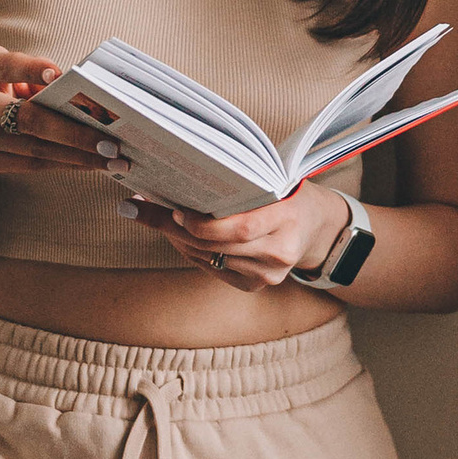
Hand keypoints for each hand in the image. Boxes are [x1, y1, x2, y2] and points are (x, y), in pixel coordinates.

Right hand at [0, 47, 108, 178]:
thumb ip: (34, 75)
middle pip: (28, 121)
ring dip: (77, 158)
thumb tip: (82, 99)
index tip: (58, 74)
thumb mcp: (3, 67)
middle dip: (75, 135)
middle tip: (112, 144)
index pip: (7, 67)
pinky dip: (60, 164)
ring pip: (33, 151)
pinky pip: (26, 166)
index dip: (31, 69)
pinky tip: (87, 165)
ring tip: (112, 162)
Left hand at [123, 181, 347, 291]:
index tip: (175, 210)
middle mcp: (278, 253)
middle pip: (216, 245)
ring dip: (175, 238)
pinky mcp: (254, 286)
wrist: (317, 229)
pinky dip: (189, 251)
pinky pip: (211, 268)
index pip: (241, 229)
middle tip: (140, 209)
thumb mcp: (278, 180)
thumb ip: (244, 181)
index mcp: (287, 221)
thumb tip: (186, 173)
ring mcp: (267, 275)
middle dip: (172, 227)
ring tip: (149, 215)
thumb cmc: (290, 195)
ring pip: (207, 258)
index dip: (204, 225)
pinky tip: (175, 234)